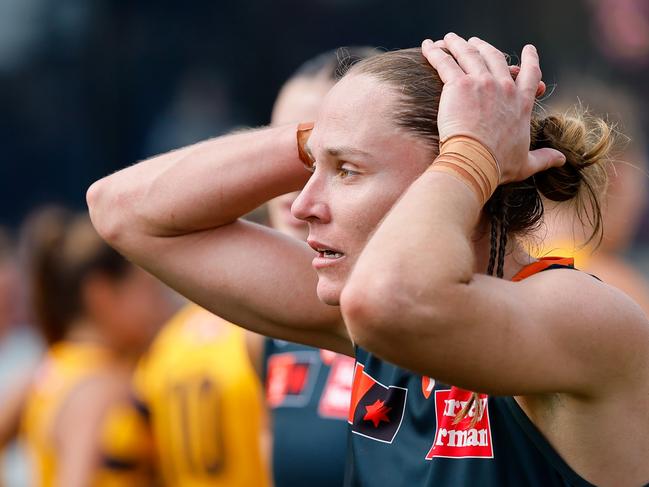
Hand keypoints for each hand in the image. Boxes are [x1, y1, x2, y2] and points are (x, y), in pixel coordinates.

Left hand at [422, 34, 564, 183]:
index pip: (530, 74)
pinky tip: (428, 46)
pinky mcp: (458, 85)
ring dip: (458, 44)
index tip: (529, 49)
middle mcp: (503, 87)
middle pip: (495, 57)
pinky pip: (445, 62)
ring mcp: (481, 83)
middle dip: (485, 46)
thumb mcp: (526, 163)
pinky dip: (435, 52)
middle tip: (476, 42)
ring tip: (450, 39)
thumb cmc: (498, 164)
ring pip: (469, 54)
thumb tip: (561, 160)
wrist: (475, 161)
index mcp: (521, 103)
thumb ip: (544, 158)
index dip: (530, 59)